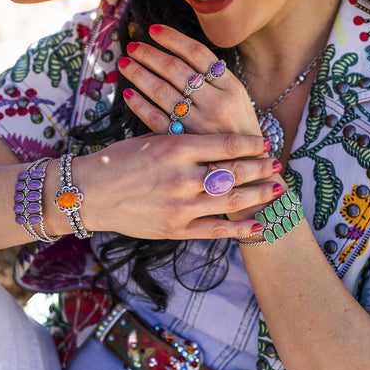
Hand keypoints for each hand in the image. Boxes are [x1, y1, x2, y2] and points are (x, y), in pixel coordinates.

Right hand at [74, 132, 278, 239]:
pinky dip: (240, 229)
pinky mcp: (175, 229)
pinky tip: (259, 225)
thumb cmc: (119, 161)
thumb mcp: (152, 139)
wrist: (89, 193)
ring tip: (277, 189)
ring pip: (231, 200)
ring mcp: (181, 206)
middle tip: (279, 164)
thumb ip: (185, 141)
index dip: (251, 144)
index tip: (265, 142)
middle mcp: (182, 177)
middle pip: (235, 172)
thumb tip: (218, 140)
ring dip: (259, 195)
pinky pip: (216, 230)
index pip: (226, 145)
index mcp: (176, 148)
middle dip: (262, 168)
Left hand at [118, 24, 261, 135]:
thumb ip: (214, 78)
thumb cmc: (238, 128)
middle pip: (175, 70)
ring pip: (162, 91)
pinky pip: (156, 119)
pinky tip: (129, 93)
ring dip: (139, 74)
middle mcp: (216, 103)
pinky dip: (139, 104)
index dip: (173, 38)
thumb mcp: (239, 99)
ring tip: (124, 63)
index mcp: (232, 86)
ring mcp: (199, 124)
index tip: (153, 29)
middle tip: (132, 45)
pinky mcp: (185, 142)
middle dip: (149, 54)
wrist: (249, 166)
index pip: (197, 53)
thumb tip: (181, 51)